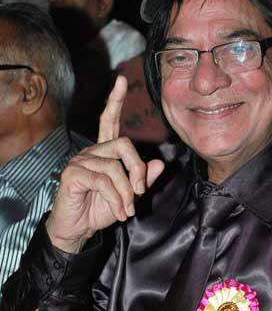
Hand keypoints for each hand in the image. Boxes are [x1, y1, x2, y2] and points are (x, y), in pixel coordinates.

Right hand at [46, 76, 164, 251]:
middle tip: (139, 193)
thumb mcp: (128, 196)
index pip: (109, 122)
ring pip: (115, 168)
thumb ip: (143, 180)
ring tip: (126, 211)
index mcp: (104, 153)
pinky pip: (102, 181)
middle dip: (138, 170)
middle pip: (123, 144)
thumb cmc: (100, 210)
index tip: (121, 80)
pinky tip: (118, 212)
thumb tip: (160, 163)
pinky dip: (115, 199)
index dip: (115, 101)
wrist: (78, 229)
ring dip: (126, 194)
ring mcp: (80, 161)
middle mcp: (91, 152)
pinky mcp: (72, 174)